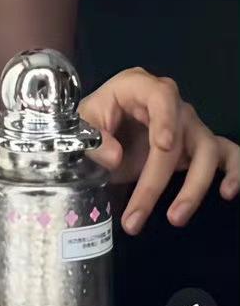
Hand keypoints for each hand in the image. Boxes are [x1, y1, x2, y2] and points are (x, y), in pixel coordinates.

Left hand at [80, 67, 239, 235]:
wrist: (104, 132)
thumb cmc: (94, 121)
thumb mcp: (82, 124)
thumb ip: (92, 138)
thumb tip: (115, 156)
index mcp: (138, 86)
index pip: (160, 95)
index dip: (165, 119)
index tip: (162, 145)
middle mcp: (170, 102)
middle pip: (178, 136)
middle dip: (157, 180)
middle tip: (137, 216)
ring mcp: (189, 123)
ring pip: (207, 149)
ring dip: (194, 187)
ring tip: (175, 218)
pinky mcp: (200, 145)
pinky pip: (229, 154)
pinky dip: (234, 171)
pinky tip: (227, 192)